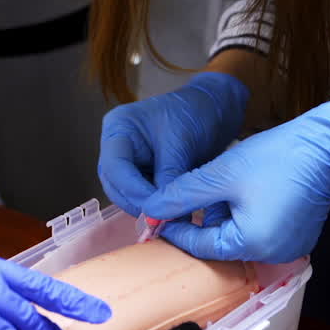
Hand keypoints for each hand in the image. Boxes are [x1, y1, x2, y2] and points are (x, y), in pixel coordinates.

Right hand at [97, 72, 249, 216]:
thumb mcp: (181, 144)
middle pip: (115, 185)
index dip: (133, 190)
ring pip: (127, 195)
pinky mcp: (143, 174)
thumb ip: (169, 178)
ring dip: (148, 209)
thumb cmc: (196, 113)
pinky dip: (158, 206)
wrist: (215, 110)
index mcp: (119, 128)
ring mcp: (129, 162)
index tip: (156, 207)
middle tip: (162, 220)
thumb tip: (164, 211)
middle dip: (138, 204)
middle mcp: (118, 146)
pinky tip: (175, 214)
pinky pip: (143, 196)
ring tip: (172, 219)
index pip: (115, 167)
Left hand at [141, 93, 329, 263]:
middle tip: (182, 202)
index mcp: (251, 245)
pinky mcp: (297, 237)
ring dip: (223, 220)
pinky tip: (240, 194)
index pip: (201, 246)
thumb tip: (151, 211)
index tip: (158, 215)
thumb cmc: (275, 157)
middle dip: (201, 224)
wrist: (327, 145)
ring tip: (214, 192)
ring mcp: (288, 248)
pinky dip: (246, 219)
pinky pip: (261, 234)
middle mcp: (272, 255)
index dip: (176, 230)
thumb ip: (182, 195)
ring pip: (240, 239)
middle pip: (221, 246)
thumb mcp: (220, 174)